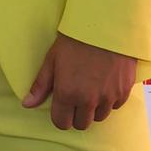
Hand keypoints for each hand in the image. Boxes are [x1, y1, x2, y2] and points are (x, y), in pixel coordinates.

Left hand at [22, 34, 136, 130]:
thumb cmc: (76, 39)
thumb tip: (27, 104)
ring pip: (99, 116)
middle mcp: (89, 100)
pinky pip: (115, 105)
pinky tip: (105, 82)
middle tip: (76, 96)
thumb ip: (41, 85)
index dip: (60, 116)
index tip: (61, 106)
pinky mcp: (124, 91)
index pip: (62, 123)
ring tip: (91, 87)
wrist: (106, 26)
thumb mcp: (52, 59)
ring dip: (94, 108)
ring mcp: (108, 97)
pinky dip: (110, 99)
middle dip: (77, 113)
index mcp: (68, 93)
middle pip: (81, 124)